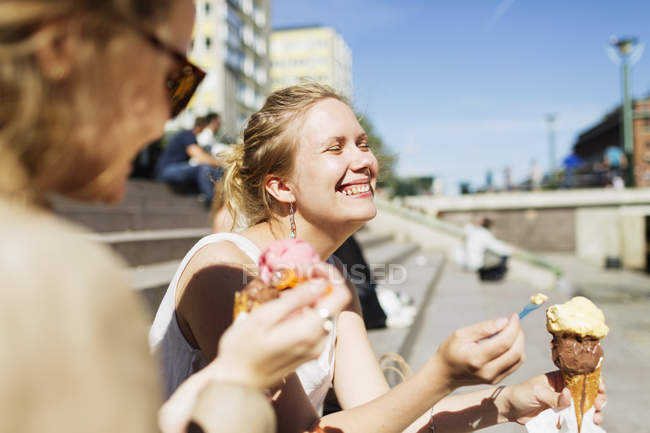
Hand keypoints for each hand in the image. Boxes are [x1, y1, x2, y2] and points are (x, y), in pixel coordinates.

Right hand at [213, 270, 349, 389]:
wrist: (236, 383)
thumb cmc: (242, 348)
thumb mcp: (264, 317)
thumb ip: (295, 299)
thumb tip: (320, 283)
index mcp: (310, 330)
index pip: (341, 295)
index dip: (329, 277)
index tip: (309, 270)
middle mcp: (319, 341)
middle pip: (333, 303)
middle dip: (318, 286)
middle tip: (293, 276)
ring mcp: (315, 350)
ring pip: (323, 314)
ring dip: (310, 300)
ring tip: (284, 294)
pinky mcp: (308, 354)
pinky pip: (315, 326)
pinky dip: (306, 314)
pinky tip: (284, 312)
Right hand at [435, 314, 524, 388]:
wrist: (445, 373)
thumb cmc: (450, 351)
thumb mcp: (461, 334)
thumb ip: (483, 328)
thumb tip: (504, 322)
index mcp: (476, 358)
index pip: (504, 343)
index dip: (513, 328)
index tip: (513, 316)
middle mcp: (487, 371)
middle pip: (515, 352)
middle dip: (518, 334)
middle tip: (513, 322)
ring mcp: (493, 378)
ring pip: (519, 359)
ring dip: (519, 342)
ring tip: (510, 331)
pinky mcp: (497, 380)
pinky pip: (515, 364)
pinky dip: (516, 351)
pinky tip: (507, 342)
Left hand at [499, 371, 606, 424]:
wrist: (510, 409)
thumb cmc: (521, 393)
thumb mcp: (537, 392)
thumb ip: (553, 396)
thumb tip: (569, 396)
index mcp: (560, 378)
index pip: (581, 377)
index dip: (594, 382)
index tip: (600, 390)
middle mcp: (565, 390)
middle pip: (588, 393)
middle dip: (597, 399)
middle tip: (597, 407)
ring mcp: (565, 404)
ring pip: (585, 408)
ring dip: (593, 413)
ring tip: (594, 419)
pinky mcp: (562, 416)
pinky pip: (576, 419)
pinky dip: (584, 423)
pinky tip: (587, 426)